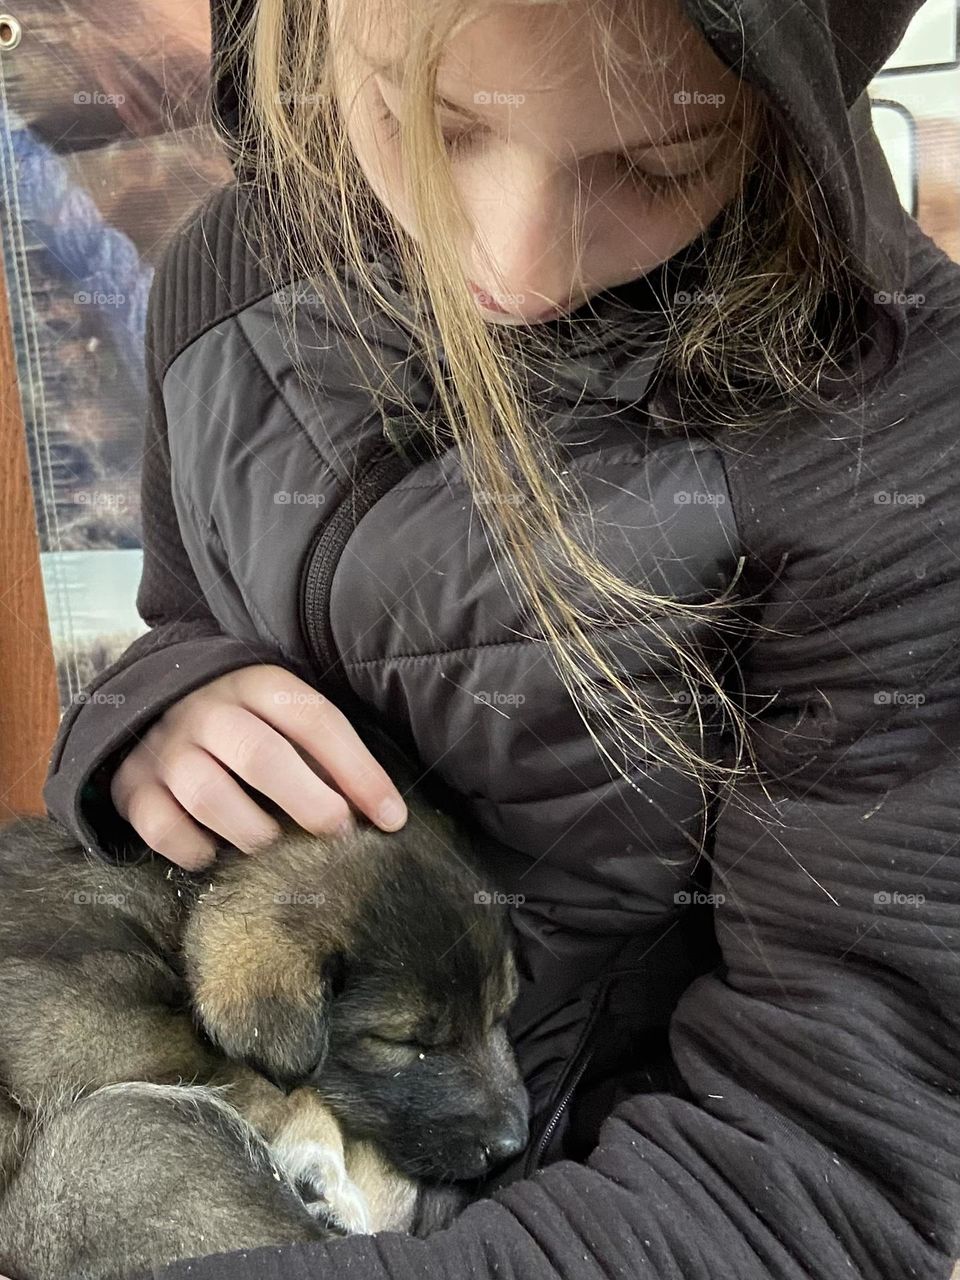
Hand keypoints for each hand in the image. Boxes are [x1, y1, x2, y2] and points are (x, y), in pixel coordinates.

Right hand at [110, 665, 406, 868]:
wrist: (155, 704)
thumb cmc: (247, 722)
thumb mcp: (286, 717)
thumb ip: (327, 756)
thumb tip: (383, 816)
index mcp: (258, 684)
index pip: (315, 722)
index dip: (359, 772)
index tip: (392, 818)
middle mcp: (208, 710)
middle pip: (262, 757)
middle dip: (310, 804)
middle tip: (338, 834)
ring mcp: (166, 747)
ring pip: (210, 795)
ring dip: (253, 832)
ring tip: (273, 845)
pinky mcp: (132, 785)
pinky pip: (163, 828)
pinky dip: (196, 849)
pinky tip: (217, 851)